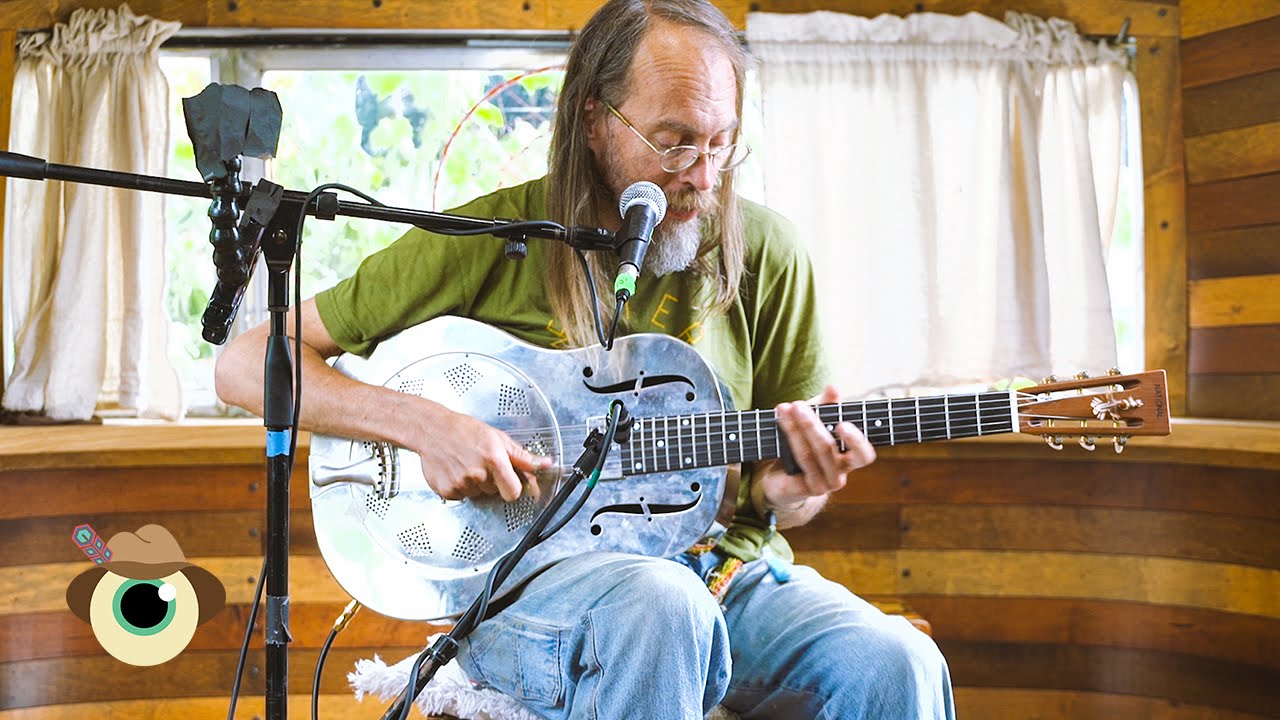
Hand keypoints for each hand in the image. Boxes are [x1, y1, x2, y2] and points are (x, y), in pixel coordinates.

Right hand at [409, 404, 552, 502]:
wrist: (433, 430)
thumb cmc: (466, 430)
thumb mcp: (499, 438)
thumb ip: (523, 457)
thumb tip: (545, 464)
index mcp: (494, 460)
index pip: (513, 492)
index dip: (514, 488)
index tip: (511, 483)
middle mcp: (477, 473)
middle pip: (495, 492)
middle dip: (493, 482)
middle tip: (483, 464)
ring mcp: (460, 483)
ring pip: (478, 494)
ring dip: (476, 484)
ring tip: (467, 464)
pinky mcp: (446, 490)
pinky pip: (461, 497)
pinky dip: (460, 487)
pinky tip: (456, 470)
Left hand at [753, 385, 874, 524]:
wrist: (785, 478)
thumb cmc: (809, 445)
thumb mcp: (820, 422)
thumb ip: (828, 407)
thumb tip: (833, 387)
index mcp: (850, 459)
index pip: (864, 454)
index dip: (856, 441)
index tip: (842, 423)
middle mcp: (840, 474)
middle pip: (828, 449)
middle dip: (812, 425)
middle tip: (798, 406)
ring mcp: (823, 484)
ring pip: (809, 454)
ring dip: (794, 429)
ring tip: (783, 409)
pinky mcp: (805, 489)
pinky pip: (797, 462)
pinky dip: (789, 439)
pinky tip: (780, 424)